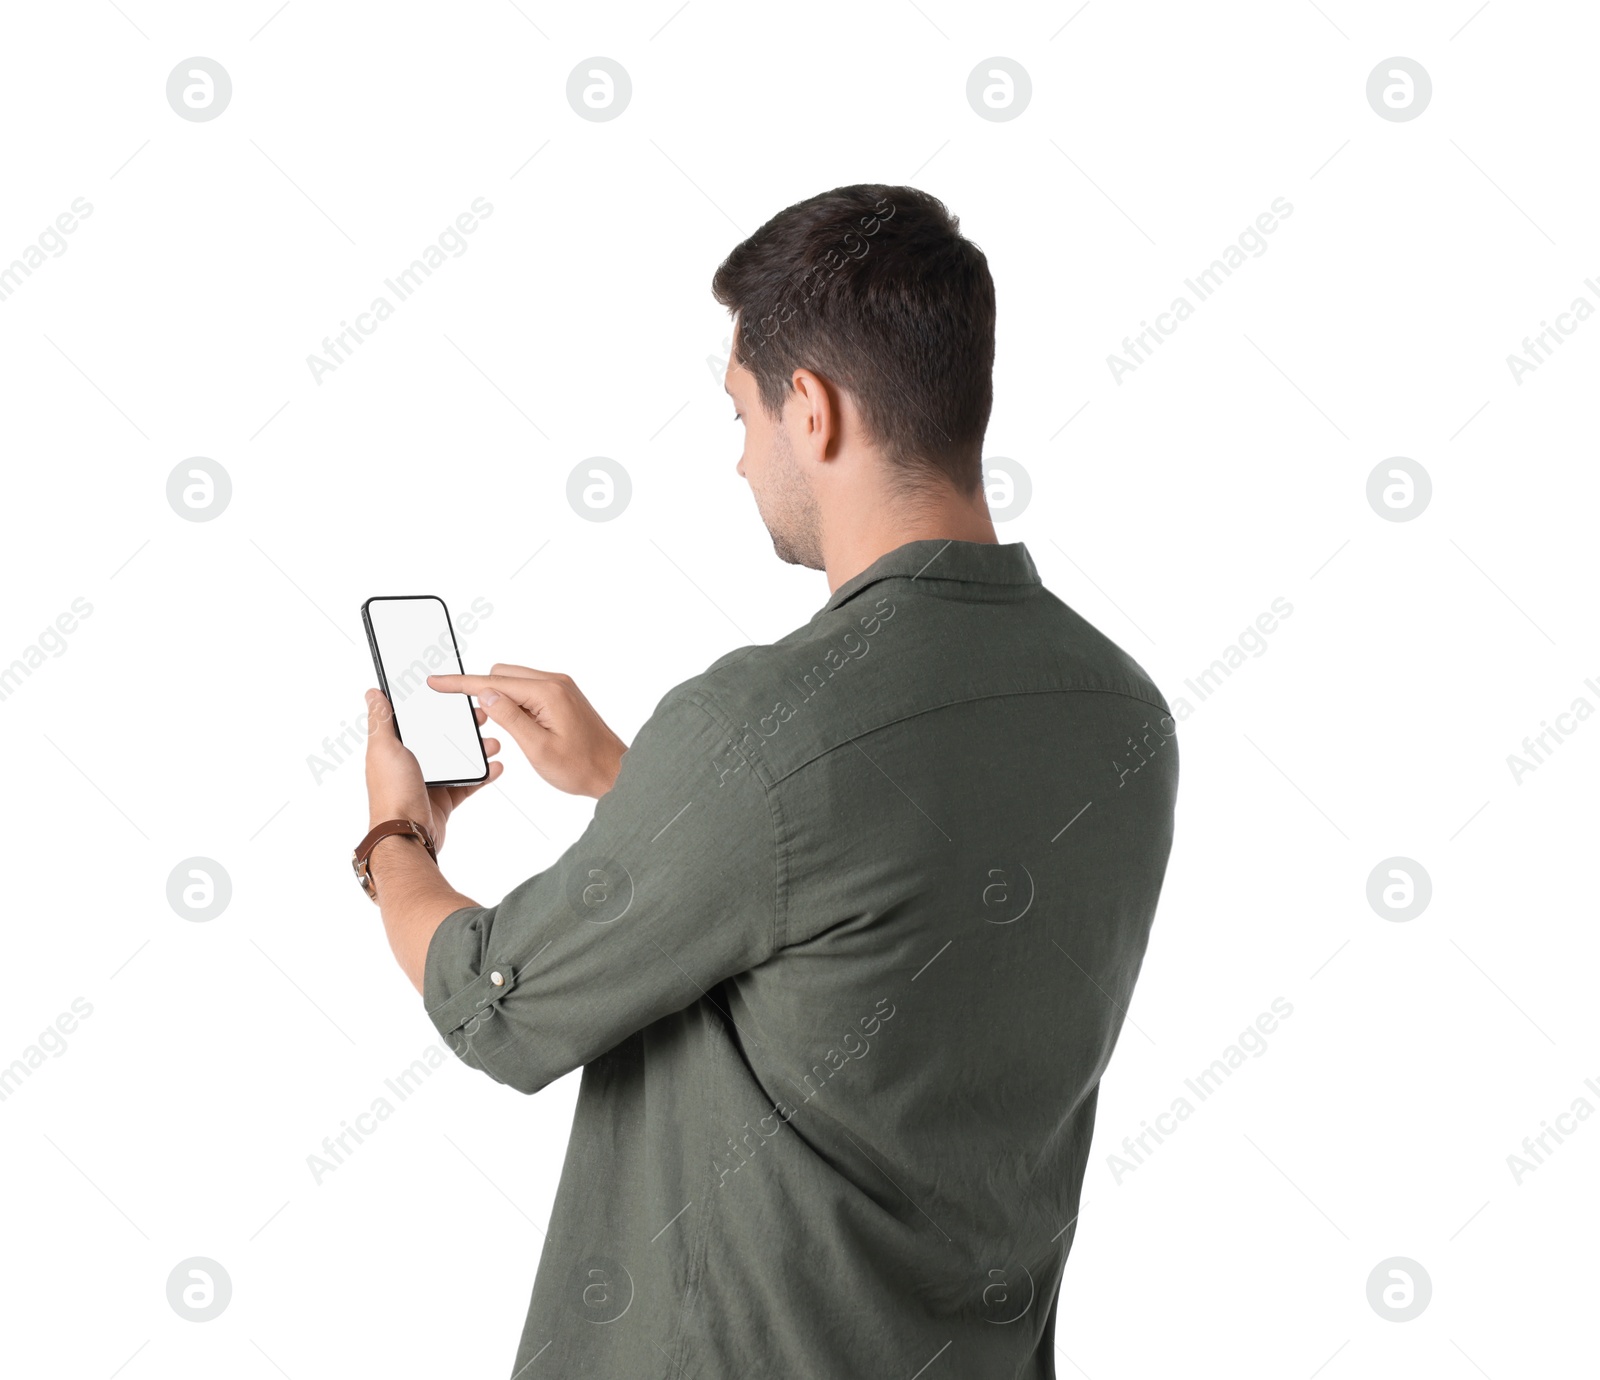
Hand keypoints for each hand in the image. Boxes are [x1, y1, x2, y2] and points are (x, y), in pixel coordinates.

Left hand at [362, 688, 502, 852]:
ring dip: (477, 750)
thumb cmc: (393, 792)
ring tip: (493, 743)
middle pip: (442, 738)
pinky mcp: (445, 800)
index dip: (434, 707)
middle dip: (463, 727)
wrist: (408, 834)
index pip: (416, 721)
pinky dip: (483, 775)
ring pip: (458, 760)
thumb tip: (373, 693)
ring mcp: (429, 782)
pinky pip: (468, 783)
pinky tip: (495, 766)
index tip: (454, 697)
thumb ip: (381, 720)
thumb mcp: (384, 748)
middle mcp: (411, 764)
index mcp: (394, 749)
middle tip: (481, 717)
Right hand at [426, 664, 626, 797]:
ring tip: (510, 732)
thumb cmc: (581, 767)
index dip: (461, 683)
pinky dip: (516, 703)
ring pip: (514, 681)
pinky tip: (521, 726)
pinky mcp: (562, 696)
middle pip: (502, 674)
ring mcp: (560, 687)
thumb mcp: (538, 748)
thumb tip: (486, 694)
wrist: (614, 772)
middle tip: (481, 724)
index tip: (436, 682)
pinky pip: (528, 690)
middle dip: (483, 693)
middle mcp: (555, 682)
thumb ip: (510, 718)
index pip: (493, 682)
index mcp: (548, 692)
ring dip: (501, 700)